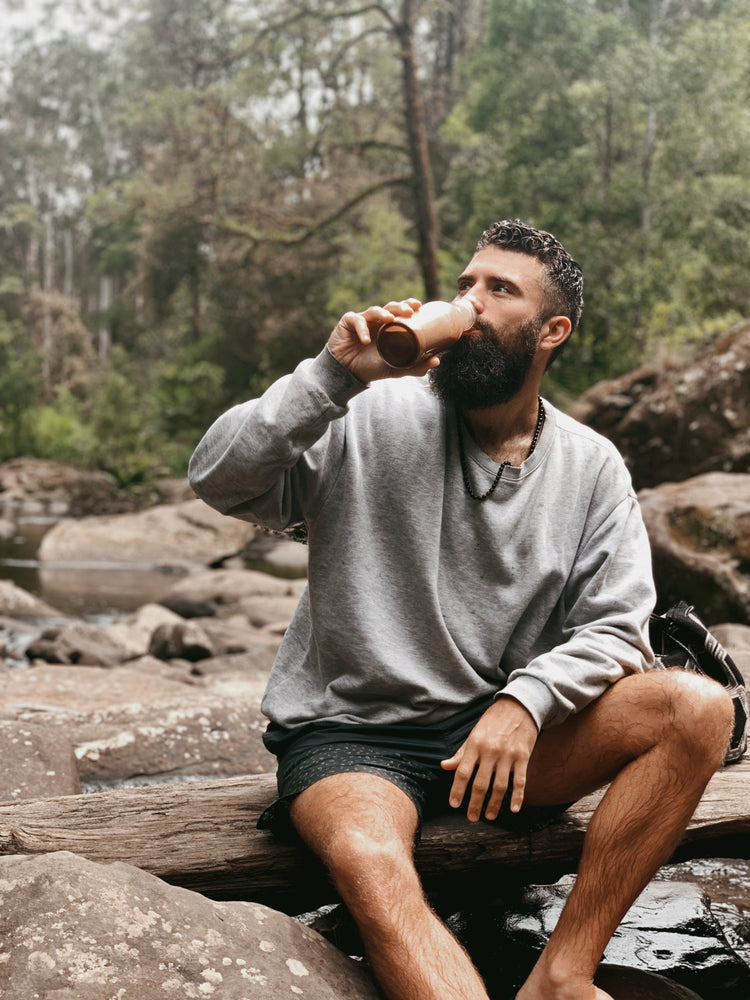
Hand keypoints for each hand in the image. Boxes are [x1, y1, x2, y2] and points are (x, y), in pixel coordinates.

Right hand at [327, 299, 439, 382]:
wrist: (348, 374)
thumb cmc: (372, 368)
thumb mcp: (396, 369)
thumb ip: (416, 366)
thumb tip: (437, 361)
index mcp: (390, 327)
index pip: (401, 312)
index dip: (409, 305)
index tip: (419, 306)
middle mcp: (378, 321)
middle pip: (390, 307)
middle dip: (400, 306)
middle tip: (409, 311)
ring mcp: (363, 320)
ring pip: (374, 311)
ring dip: (382, 313)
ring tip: (389, 320)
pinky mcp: (348, 323)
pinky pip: (356, 321)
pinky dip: (362, 329)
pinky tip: (366, 340)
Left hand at [441, 698, 537, 822]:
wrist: (519, 705)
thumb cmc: (493, 722)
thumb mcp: (474, 733)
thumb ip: (461, 753)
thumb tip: (444, 766)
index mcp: (475, 744)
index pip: (462, 772)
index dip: (457, 790)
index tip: (454, 804)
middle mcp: (490, 750)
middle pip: (481, 783)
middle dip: (474, 803)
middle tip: (471, 817)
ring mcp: (508, 754)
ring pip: (500, 786)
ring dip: (494, 804)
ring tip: (489, 816)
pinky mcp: (523, 756)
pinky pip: (520, 781)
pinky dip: (517, 797)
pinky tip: (513, 809)